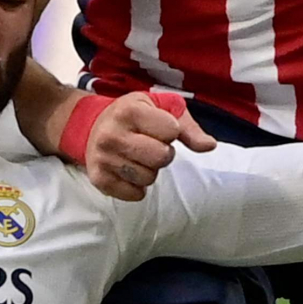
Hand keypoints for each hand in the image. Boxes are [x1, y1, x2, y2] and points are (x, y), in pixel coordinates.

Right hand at [81, 91, 214, 200]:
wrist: (92, 125)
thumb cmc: (134, 115)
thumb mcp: (162, 108)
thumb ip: (188, 128)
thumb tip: (210, 146)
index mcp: (129, 111)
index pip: (172, 131)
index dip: (170, 130)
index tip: (157, 126)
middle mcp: (112, 135)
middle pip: (162, 158)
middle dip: (163, 153)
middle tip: (150, 145)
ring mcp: (103, 158)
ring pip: (149, 178)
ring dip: (150, 170)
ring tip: (137, 156)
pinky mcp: (99, 179)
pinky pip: (135, 195)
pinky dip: (138, 187)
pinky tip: (129, 170)